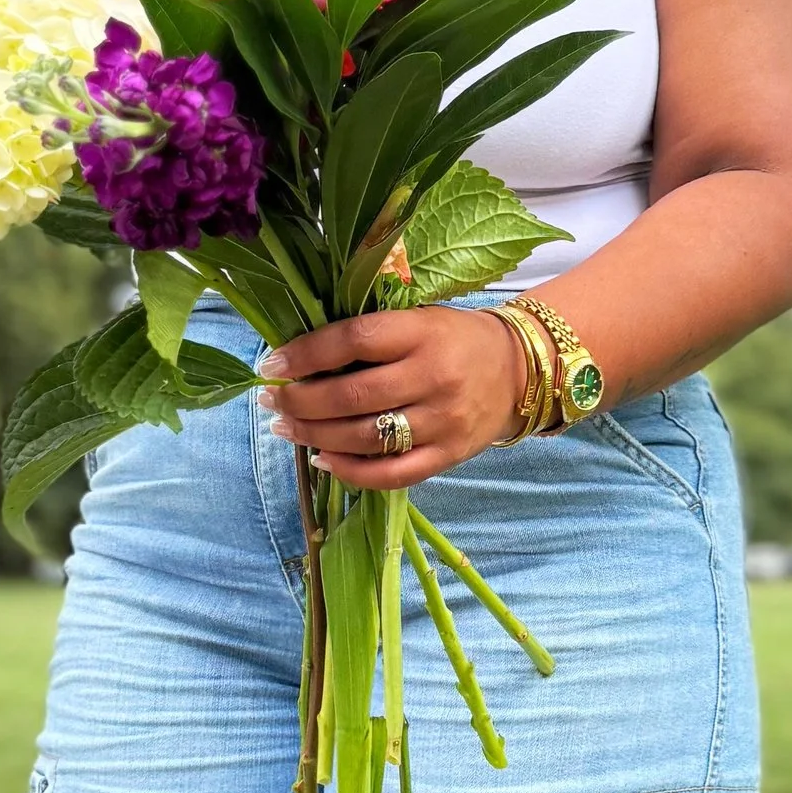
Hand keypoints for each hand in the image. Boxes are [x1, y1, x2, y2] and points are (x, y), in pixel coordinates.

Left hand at [260, 306, 523, 487]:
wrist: (520, 370)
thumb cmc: (455, 339)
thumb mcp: (420, 318)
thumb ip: (371, 333)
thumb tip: (302, 355)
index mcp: (423, 333)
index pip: (353, 340)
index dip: (306, 354)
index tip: (273, 365)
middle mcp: (434, 377)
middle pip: (352, 394)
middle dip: (300, 401)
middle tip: (271, 401)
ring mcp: (442, 421)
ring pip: (364, 437)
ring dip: (315, 435)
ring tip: (286, 429)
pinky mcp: (448, 455)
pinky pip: (391, 474)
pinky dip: (351, 471)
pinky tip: (323, 459)